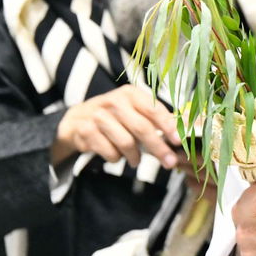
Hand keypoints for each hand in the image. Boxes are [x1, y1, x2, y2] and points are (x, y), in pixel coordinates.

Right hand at [51, 85, 179, 168]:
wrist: (76, 120)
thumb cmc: (113, 117)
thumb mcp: (132, 111)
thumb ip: (153, 119)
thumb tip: (179, 133)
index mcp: (130, 94)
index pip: (154, 109)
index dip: (168, 126)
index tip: (178, 140)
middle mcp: (114, 101)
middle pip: (142, 128)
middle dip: (158, 148)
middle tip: (169, 162)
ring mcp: (98, 115)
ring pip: (126, 142)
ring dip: (134, 156)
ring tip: (135, 160)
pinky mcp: (86, 130)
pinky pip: (110, 152)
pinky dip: (116, 158)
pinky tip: (116, 155)